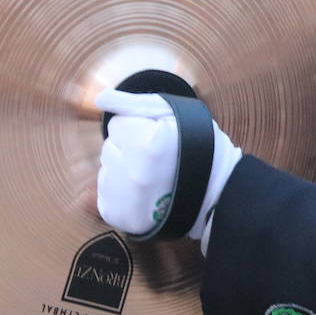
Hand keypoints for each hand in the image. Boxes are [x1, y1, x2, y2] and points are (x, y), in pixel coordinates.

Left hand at [94, 90, 241, 245]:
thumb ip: (134, 103)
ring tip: (150, 176)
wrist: (215, 194)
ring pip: (106, 169)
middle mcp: (131, 173)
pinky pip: (105, 193)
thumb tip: (100, 98)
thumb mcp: (173, 114)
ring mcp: (123, 198)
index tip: (158, 140)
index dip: (139, 128)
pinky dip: (120, 192)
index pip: (117, 124)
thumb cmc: (197, 148)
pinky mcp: (117, 215)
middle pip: (109, 146)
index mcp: (148, 145)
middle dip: (128, 148)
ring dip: (123, 169)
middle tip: (155, 159)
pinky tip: (142, 192)